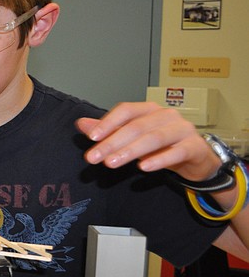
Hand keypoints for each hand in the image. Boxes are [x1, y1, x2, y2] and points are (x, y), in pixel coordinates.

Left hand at [76, 101, 220, 181]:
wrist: (196, 158)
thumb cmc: (162, 145)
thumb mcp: (133, 137)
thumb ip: (109, 130)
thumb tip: (81, 123)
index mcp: (149, 109)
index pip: (126, 111)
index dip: (108, 122)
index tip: (91, 137)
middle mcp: (166, 115)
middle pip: (136, 126)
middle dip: (112, 142)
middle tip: (95, 157)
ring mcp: (183, 129)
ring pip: (154, 138)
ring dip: (130, 151)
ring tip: (112, 163)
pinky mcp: (195, 146)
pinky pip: (177, 152)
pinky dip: (159, 160)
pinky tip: (144, 167)